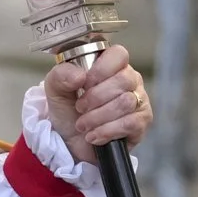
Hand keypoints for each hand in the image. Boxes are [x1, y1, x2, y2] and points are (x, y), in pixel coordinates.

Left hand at [43, 45, 151, 166]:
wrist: (71, 142)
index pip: (119, 54)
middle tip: (80, 108)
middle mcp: (130, 80)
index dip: (101, 69)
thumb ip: (61, 75)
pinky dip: (106, 131)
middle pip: (123, 80)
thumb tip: (79, 75)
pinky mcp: (141, 123)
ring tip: (83, 124)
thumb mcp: (56, 89)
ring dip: (98, 117)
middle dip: (95, 98)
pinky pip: (130, 123)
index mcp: (111, 66)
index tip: (83, 84)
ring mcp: (138, 101)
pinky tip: (94, 135)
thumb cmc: (68, 110)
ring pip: (125, 103)